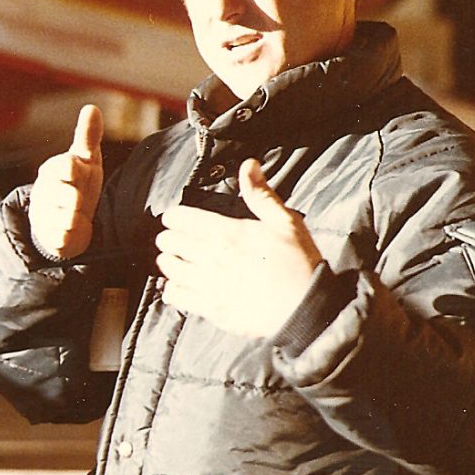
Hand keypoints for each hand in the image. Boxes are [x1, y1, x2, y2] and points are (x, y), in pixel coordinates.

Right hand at [29, 104, 103, 258]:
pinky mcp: (50, 236)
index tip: (80, 170)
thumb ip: (88, 137)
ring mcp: (45, 214)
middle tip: (78, 199)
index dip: (74, 169)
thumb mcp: (86, 160)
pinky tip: (73, 230)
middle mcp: (46, 192)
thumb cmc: (78, 183)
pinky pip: (62, 237)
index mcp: (54, 170)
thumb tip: (92, 107)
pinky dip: (70, 235)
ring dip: (75, 217)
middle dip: (74, 197)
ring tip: (77, 214)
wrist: (67, 219)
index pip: (65, 165)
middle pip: (64, 194)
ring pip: (65, 216)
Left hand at [156, 159, 322, 336]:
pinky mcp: (212, 309)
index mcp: (228, 233)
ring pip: (170, 269)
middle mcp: (213, 258)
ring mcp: (210, 285)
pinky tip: (178, 287)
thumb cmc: (299, 263)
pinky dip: (172, 290)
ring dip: (168, 262)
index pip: (182, 219)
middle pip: (170, 243)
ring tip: (174, 260)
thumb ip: (262, 194)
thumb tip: (249, 165)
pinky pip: (177, 297)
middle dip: (168, 238)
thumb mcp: (286, 222)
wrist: (306, 308)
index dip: (174, 216)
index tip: (174, 218)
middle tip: (172, 238)